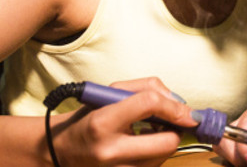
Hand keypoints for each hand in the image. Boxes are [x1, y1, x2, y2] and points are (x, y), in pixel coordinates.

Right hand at [53, 77, 197, 166]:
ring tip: (146, 133)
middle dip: (175, 130)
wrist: (61, 151)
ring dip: (164, 142)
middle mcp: (110, 151)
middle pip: (167, 142)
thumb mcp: (108, 94)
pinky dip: (155, 154)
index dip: (172, 105)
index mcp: (102, 122)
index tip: (185, 109)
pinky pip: (155, 166)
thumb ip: (145, 88)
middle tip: (170, 122)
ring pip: (165, 156)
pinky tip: (140, 147)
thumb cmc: (87, 119)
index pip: (148, 104)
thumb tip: (177, 101)